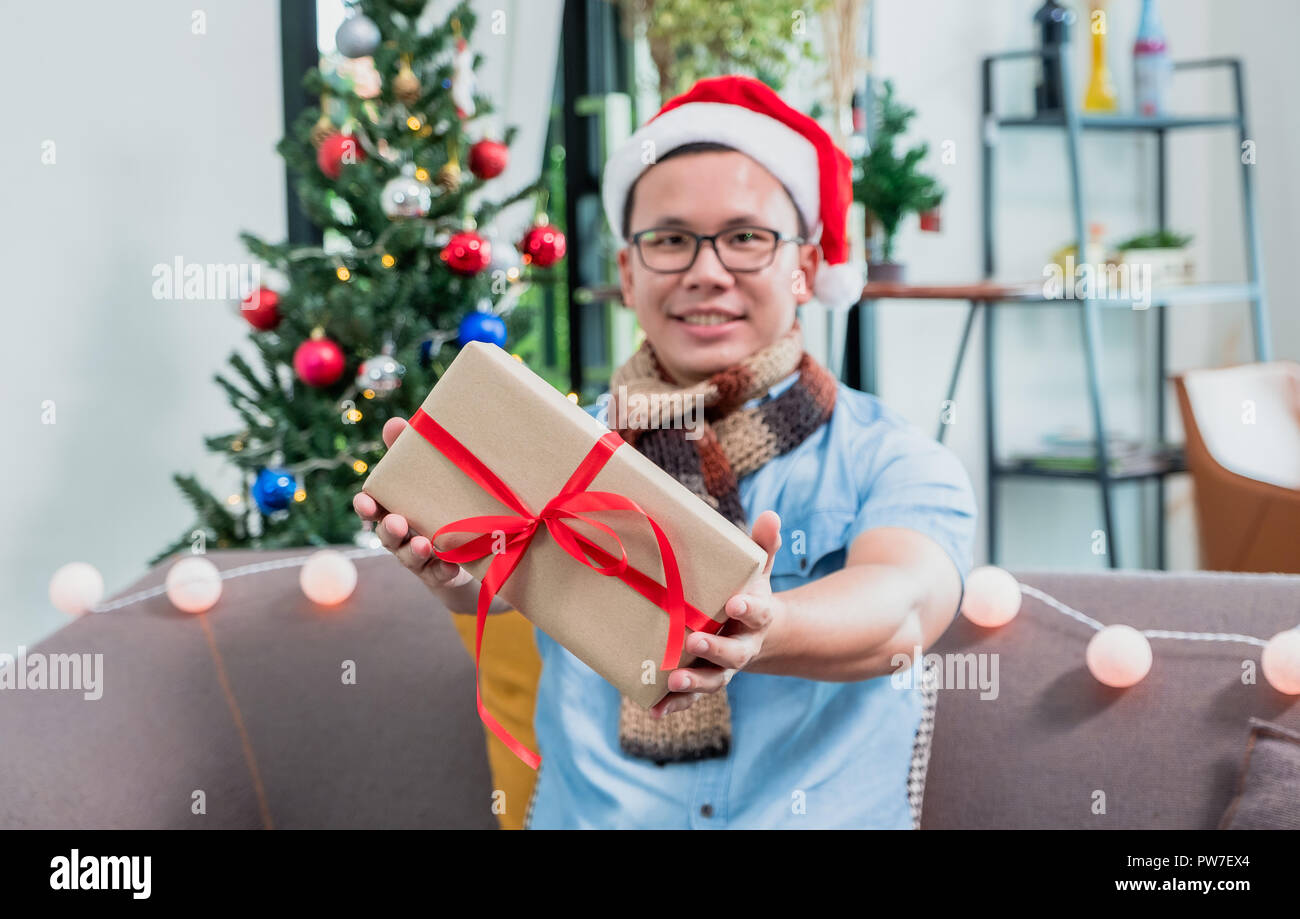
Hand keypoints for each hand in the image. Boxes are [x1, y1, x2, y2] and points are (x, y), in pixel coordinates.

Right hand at [351, 416, 471, 592]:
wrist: (470, 546)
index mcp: (395, 510)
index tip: (365, 501)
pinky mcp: (440, 574)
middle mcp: (403, 536)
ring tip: (423, 545)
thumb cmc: (439, 503)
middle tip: (396, 522)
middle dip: (389, 530)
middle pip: (388, 536)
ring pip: (410, 557)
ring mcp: (420, 557)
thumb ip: (407, 452)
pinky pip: (439, 575)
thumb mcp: (426, 478)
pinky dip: (443, 571)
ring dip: (414, 551)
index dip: (366, 507)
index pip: (373, 510)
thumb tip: (394, 422)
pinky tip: (450, 566)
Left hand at [647, 510, 783, 719]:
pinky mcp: (704, 680)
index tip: (735, 601)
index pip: (757, 613)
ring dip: (693, 682)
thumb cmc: (748, 593)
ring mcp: (723, 668)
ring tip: (672, 679)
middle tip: (694, 640)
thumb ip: (764, 546)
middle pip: (733, 654)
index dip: (749, 608)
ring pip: (712, 681)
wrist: (756, 635)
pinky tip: (652, 709)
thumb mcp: (758, 571)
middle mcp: (742, 648)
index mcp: (757, 618)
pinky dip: (673, 704)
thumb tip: (771, 515)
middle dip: (715, 650)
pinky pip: (690, 698)